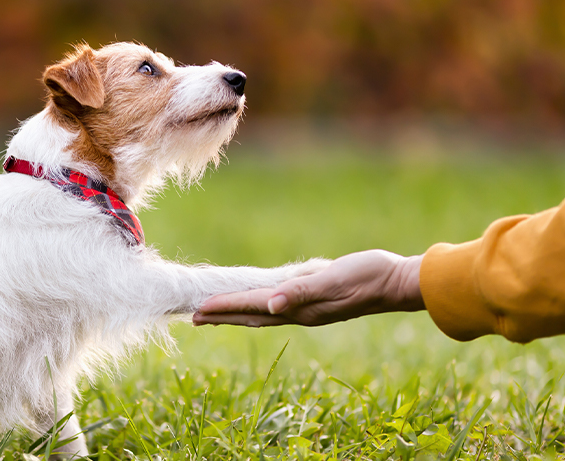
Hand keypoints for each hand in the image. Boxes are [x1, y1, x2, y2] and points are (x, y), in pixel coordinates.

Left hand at [192, 250, 424, 326]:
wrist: (398, 282)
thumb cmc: (368, 276)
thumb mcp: (332, 280)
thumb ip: (301, 292)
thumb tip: (271, 304)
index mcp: (299, 308)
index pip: (252, 307)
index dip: (224, 308)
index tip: (198, 309)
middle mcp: (299, 313)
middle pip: (251, 316)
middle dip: (222, 316)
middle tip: (194, 317)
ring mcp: (308, 309)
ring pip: (262, 313)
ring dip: (237, 313)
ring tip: (216, 313)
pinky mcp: (316, 301)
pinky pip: (278, 305)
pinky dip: (259, 304)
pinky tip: (257, 301)